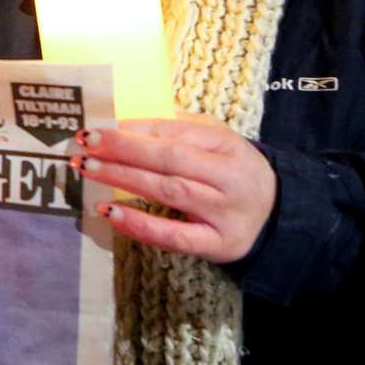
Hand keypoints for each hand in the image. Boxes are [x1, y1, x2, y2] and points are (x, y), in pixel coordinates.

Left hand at [74, 116, 275, 262]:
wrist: (279, 216)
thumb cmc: (233, 172)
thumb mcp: (218, 142)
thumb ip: (180, 128)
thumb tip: (127, 119)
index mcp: (227, 145)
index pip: (175, 132)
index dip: (135, 129)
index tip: (99, 126)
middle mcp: (228, 177)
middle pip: (170, 159)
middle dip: (123, 149)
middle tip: (85, 144)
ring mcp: (224, 213)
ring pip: (169, 192)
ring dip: (124, 179)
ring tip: (89, 169)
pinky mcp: (218, 245)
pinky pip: (174, 237)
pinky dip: (140, 225)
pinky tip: (110, 212)